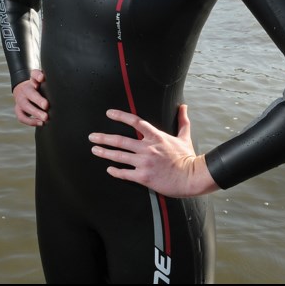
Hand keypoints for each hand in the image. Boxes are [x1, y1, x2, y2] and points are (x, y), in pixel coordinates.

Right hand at [13, 69, 47, 126]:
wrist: (24, 92)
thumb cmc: (38, 88)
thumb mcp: (41, 82)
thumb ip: (46, 81)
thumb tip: (55, 81)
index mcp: (33, 81)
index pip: (34, 75)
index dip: (37, 76)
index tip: (42, 78)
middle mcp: (25, 89)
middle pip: (30, 93)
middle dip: (38, 100)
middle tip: (46, 105)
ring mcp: (20, 100)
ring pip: (25, 106)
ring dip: (35, 113)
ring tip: (45, 118)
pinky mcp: (18, 109)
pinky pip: (21, 117)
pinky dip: (30, 121)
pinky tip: (41, 123)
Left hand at [88, 105, 219, 196]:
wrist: (192, 178)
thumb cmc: (188, 158)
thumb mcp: (184, 137)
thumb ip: (182, 121)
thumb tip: (183, 107)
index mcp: (156, 137)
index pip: (135, 121)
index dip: (120, 116)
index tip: (109, 113)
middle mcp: (147, 148)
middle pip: (120, 140)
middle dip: (103, 138)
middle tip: (92, 137)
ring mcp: (144, 163)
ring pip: (119, 156)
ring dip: (104, 152)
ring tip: (94, 150)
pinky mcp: (144, 177)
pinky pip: (125, 173)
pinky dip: (115, 171)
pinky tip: (109, 169)